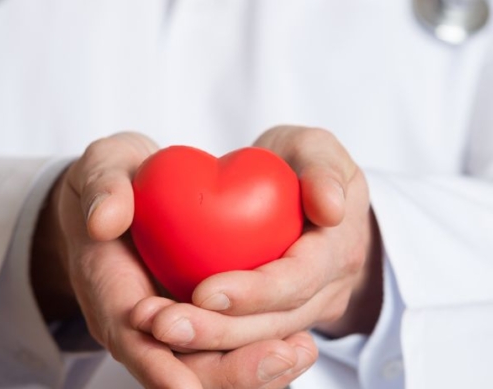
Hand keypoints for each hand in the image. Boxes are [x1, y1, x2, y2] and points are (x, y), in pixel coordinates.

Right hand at [31, 132, 319, 387]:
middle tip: (280, 355)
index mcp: (110, 291)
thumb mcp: (104, 165)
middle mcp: (140, 324)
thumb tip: (104, 221)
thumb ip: (103, 186)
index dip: (162, 365)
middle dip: (229, 373)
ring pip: (210, 368)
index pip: (134, 342)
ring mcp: (173, 328)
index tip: (190, 383)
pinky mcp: (202, 321)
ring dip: (254, 371)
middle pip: (182, 370)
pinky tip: (301, 350)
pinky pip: (231, 351)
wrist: (124, 193)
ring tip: (298, 355)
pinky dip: (263, 358)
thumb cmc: (115, 177)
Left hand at [132, 126, 382, 352]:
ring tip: (156, 329)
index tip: (205, 292)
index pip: (300, 282)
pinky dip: (202, 344)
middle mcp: (325, 294)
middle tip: (165, 324)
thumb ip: (322, 167)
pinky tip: (160, 335)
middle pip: (273, 324)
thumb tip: (330, 208)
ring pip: (255, 342)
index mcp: (337, 252)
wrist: (305, 194)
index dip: (256, 292)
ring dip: (205, 343)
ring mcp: (301, 313)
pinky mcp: (272, 321)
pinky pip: (241, 342)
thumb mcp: (315, 148)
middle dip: (220, 331)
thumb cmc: (303, 164)